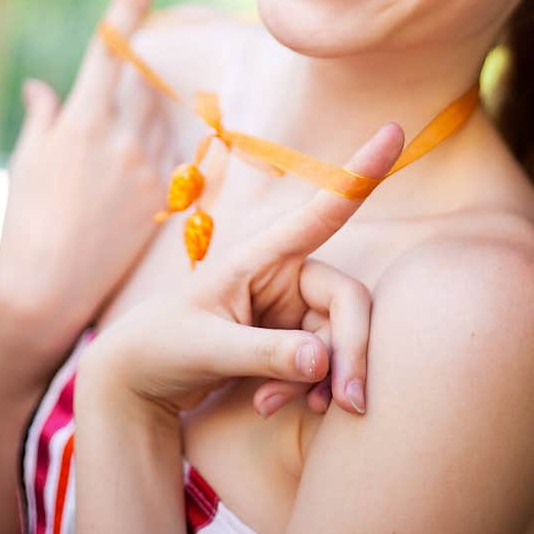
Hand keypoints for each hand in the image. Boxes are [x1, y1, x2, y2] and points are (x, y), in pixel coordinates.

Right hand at [0, 0, 174, 368]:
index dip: (130, 3)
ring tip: (108, 176)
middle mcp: (121, 134)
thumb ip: (43, 118)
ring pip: (160, 121)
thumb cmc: (28, 222)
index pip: (110, 46)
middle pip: (143, 83)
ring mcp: (148, 164)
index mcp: (82, 118)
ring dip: (145, 129)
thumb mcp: (30, 163)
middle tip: (118, 124)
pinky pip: (173, 159)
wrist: (48, 288)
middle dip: (137, 85)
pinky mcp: (166, 194)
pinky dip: (159, 163)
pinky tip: (129, 193)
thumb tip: (42, 88)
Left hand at [76, 122, 405, 417]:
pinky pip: (325, 363)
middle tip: (350, 404)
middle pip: (350, 301)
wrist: (140, 381)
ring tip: (271, 404)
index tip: (394, 130)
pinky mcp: (295, 338)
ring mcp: (294, 306)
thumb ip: (263, 354)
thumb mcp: (205, 349)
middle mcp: (287, 272)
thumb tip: (323, 364)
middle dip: (351, 353)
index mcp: (261, 254)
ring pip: (340, 340)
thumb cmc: (162, 347)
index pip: (323, 210)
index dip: (362, 172)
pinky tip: (273, 404)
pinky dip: (308, 388)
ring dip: (319, 381)